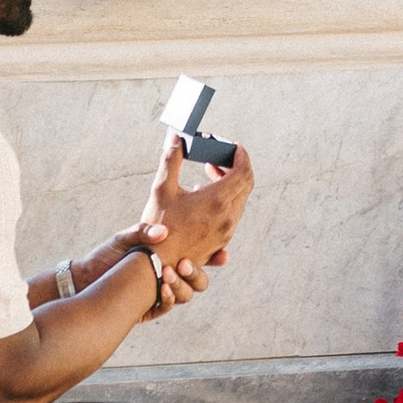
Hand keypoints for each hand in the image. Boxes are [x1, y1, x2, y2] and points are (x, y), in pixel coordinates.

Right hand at [136, 133, 254, 278]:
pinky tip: (203, 199)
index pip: (244, 172)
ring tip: (208, 177)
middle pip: (246, 185)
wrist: (157, 265)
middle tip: (216, 160)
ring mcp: (226, 232)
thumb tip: (176, 138)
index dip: (242, 156)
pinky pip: (232, 215)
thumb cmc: (158, 226)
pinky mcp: (221, 242)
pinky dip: (225, 200)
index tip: (234, 147)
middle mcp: (227, 217)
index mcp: (217, 201)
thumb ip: (172, 160)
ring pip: (239, 201)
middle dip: (235, 168)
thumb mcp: (161, 188)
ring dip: (230, 184)